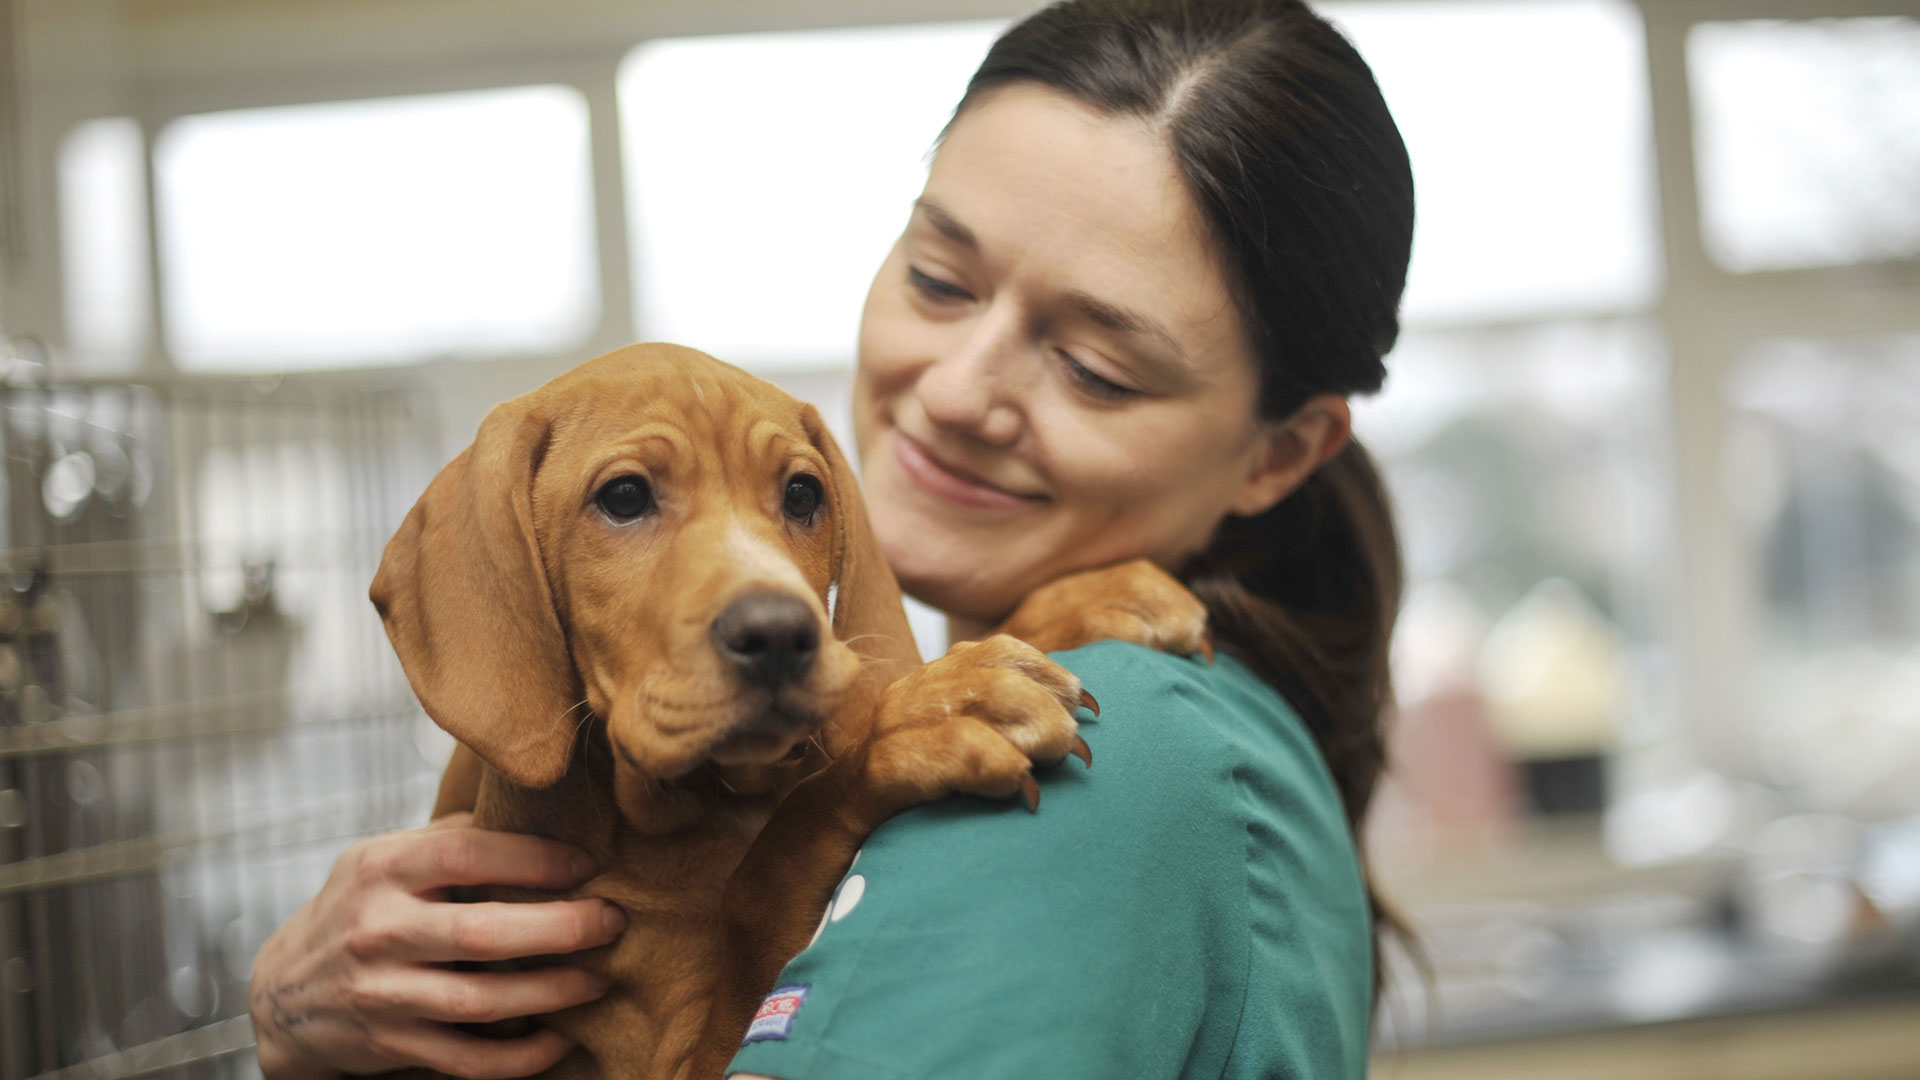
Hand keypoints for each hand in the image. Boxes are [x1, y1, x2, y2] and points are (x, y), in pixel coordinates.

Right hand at [249, 813, 626, 1078]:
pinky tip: (559, 1039)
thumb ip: (447, 839)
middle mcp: (378, 931)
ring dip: (552, 993)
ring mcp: (382, 993)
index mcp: (381, 870)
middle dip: (561, 928)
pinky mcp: (390, 1045)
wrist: (281, 993)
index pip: (467, 855)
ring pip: (481, 1002)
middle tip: (612, 922)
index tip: (586, 864)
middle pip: (482, 933)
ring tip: (598, 980)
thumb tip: (534, 811)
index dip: (534, 858)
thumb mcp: (380, 858)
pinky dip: (520, 1057)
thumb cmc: (355, 909)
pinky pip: (467, 1059)